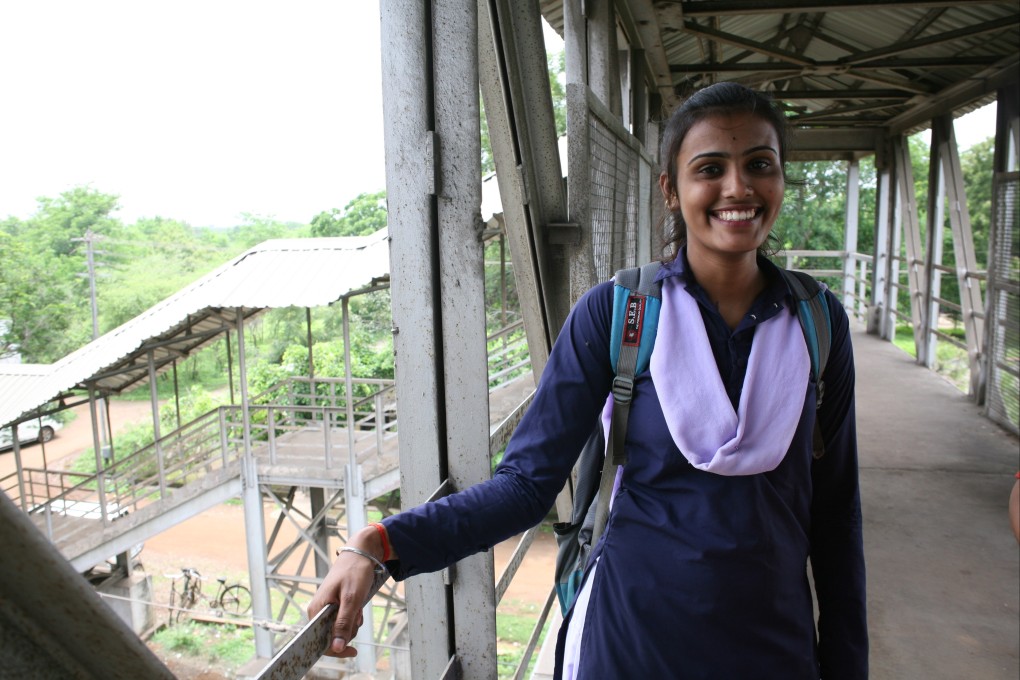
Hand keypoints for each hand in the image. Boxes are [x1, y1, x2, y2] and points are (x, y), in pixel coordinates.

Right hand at [307, 526, 385, 657]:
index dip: (336, 649)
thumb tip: (337, 648)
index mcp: (316, 610)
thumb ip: (344, 623)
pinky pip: (343, 620)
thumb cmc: (355, 572)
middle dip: (348, 630)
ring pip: (340, 629)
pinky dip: (353, 617)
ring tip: (358, 606)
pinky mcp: (334, 607)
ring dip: (353, 623)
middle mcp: (317, 611)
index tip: (353, 650)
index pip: (320, 641)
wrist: (360, 553)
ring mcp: (325, 609)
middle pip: (332, 636)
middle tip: (357, 614)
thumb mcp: (352, 599)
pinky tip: (358, 606)